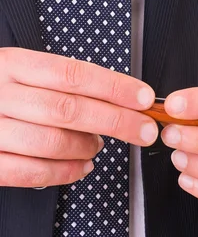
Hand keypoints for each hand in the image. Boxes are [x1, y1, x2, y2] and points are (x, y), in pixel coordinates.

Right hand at [0, 48, 157, 187]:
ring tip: (99, 146)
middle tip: (145, 131)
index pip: (73, 73)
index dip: (114, 87)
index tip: (144, 99)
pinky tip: (82, 167)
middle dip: (116, 122)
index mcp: (13, 64)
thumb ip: (61, 83)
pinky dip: (64, 173)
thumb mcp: (22, 72)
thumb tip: (118, 98)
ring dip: (87, 147)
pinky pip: (31, 172)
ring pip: (51, 142)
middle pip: (68, 109)